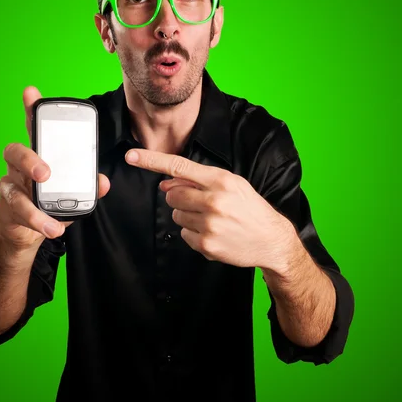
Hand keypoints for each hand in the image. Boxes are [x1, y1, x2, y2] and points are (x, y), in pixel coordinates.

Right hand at [0, 86, 110, 251]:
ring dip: (33, 206)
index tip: (31, 92)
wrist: (27, 232)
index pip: (33, 127)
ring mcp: (10, 186)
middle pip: (14, 151)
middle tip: (45, 173)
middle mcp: (19, 166)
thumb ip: (87, 183)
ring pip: (12, 188)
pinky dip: (38, 222)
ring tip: (52, 222)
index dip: (31, 109)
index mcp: (38, 154)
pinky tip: (52, 228)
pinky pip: (19, 213)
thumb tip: (103, 182)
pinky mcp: (7, 208)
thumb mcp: (71, 190)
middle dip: (29, 159)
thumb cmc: (49, 200)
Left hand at [125, 149, 297, 270]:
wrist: (271, 238)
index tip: (131, 156)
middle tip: (199, 203)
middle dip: (179, 197)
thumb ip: (198, 180)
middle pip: (172, 194)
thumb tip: (165, 183)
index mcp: (220, 180)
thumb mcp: (231, 184)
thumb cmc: (249, 208)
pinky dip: (193, 233)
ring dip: (186, 215)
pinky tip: (212, 232)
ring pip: (175, 215)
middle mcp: (213, 201)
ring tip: (210, 219)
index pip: (178, 166)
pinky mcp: (206, 245)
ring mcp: (209, 224)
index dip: (151, 161)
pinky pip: (183, 234)